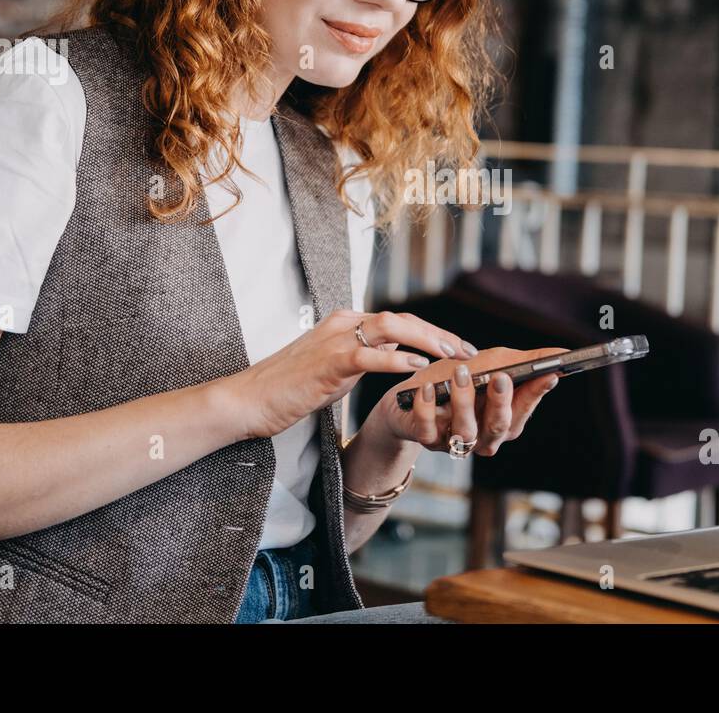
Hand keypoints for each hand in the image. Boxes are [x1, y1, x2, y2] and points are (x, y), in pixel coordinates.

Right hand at [214, 310, 475, 439]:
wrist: (249, 400)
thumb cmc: (290, 388)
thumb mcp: (336, 367)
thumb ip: (366, 357)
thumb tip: (398, 356)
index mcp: (347, 323)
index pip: (400, 320)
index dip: (433, 333)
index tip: (460, 349)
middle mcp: (345, 323)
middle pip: (404, 318)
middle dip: (440, 335)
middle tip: (469, 353)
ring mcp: (336, 339)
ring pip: (394, 327)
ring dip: (429, 341)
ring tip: (453, 358)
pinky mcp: (330, 361)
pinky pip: (372, 355)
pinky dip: (399, 360)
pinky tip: (419, 371)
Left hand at [367, 346, 569, 456]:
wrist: (410, 398)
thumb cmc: (457, 380)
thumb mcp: (490, 365)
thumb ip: (524, 362)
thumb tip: (563, 354)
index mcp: (504, 422)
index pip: (524, 409)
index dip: (535, 393)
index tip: (546, 373)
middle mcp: (483, 437)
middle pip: (498, 426)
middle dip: (500, 402)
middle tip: (500, 377)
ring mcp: (454, 441)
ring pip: (464, 430)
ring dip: (464, 401)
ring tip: (461, 373)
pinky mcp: (426, 438)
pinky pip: (428, 430)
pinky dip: (427, 410)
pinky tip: (427, 390)